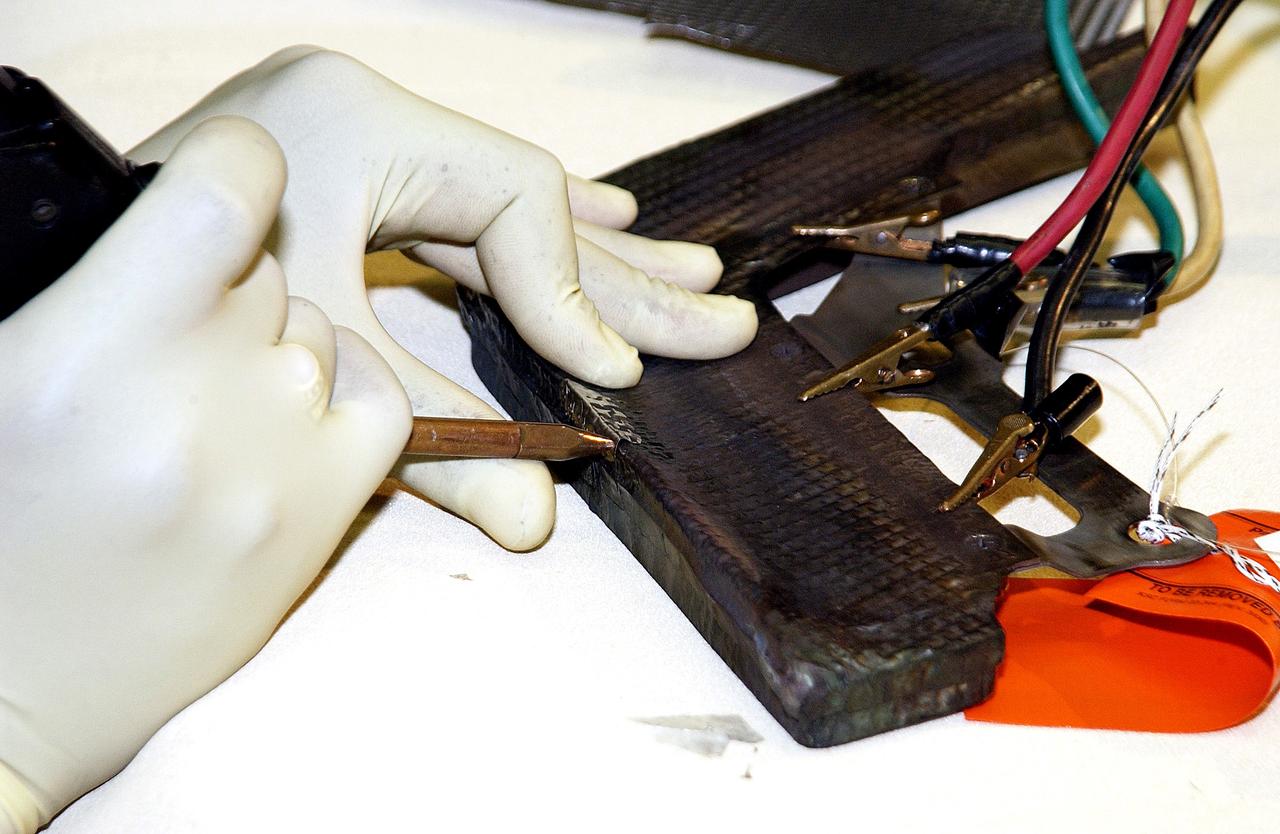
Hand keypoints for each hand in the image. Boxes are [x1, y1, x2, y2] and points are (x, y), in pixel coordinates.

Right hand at [0, 117, 409, 831]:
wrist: (9, 694)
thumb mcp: (7, 375)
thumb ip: (92, 289)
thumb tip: (173, 221)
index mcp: (91, 343)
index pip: (227, 187)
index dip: (236, 167)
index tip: (223, 187)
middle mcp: (199, 395)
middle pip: (271, 268)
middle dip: (232, 286)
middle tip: (176, 351)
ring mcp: (275, 460)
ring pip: (325, 334)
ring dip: (281, 347)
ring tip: (211, 412)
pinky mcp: (320, 522)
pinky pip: (385, 403)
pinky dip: (350, 393)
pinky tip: (289, 426)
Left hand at [130, 47, 757, 549]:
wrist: (57, 273)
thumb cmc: (172, 310)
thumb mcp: (323, 370)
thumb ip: (437, 438)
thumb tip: (537, 526)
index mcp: (357, 123)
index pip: (513, 201)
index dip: (572, 295)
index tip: (611, 374)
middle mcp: (367, 116)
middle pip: (535, 205)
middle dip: (628, 276)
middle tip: (718, 318)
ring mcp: (359, 142)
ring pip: (509, 208)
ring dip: (600, 253)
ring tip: (689, 280)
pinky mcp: (352, 175)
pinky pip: (467, 208)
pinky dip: (535, 236)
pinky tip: (606, 228)